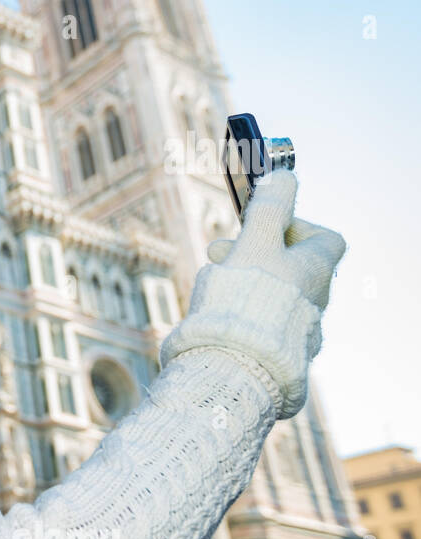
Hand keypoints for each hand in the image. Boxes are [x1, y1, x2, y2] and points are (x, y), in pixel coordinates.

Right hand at [159, 169, 346, 418]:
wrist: (237, 362)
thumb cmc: (248, 298)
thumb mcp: (255, 240)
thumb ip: (268, 206)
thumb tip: (283, 176)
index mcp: (317, 270)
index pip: (326, 238)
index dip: (297, 225)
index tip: (264, 226)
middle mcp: (317, 300)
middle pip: (295, 265)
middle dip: (256, 253)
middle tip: (220, 252)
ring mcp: (300, 329)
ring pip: (278, 294)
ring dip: (248, 281)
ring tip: (212, 282)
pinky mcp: (280, 352)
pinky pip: (266, 323)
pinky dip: (244, 311)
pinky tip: (218, 313)